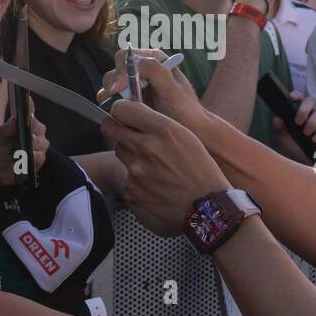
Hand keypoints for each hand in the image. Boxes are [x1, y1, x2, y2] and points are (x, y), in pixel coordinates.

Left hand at [0, 95, 46, 185]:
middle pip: (40, 127)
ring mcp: (37, 147)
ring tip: (23, 147)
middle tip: (26, 130)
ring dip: (33, 144)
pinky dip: (34, 157)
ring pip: (43, 142)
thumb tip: (14, 120)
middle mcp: (32, 133)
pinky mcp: (38, 160)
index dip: (30, 106)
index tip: (29, 101)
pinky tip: (27, 157)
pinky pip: (41, 156)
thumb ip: (3, 130)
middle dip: (34, 128)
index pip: (29, 112)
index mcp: (22, 124)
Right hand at [99, 49, 211, 135]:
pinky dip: (111, 108)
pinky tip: (119, 117)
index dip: (120, 71)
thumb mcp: (173, 89)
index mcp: (153, 60)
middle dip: (113, 87)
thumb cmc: (185, 110)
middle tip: (116, 103)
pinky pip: (111, 101)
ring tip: (118, 111)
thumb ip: (156, 71)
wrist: (191, 131)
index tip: (120, 89)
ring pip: (110, 87)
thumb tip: (135, 63)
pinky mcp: (128, 102)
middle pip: (114, 72)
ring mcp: (133, 87)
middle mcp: (141, 71)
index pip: (125, 57)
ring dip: (110, 98)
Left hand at [102, 99, 230, 235]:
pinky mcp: (132, 189)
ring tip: (151, 163)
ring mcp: (136, 170)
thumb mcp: (186, 135)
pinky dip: (135, 176)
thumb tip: (134, 113)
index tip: (125, 115)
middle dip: (118, 128)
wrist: (205, 206)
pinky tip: (153, 181)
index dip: (121, 110)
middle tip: (130, 134)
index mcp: (163, 130)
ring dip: (129, 153)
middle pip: (110, 128)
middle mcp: (146, 147)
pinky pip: (125, 174)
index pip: (121, 109)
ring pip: (119, 151)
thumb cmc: (200, 169)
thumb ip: (158, 122)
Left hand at [273, 92, 315, 161]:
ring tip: (305, 133)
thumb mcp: (285, 138)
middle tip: (297, 121)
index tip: (291, 97)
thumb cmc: (297, 146)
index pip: (300, 98)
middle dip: (304, 109)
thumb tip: (276, 118)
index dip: (296, 95)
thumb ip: (280, 129)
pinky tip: (314, 140)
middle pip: (311, 101)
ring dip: (312, 122)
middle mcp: (312, 114)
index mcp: (301, 112)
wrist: (308, 162)